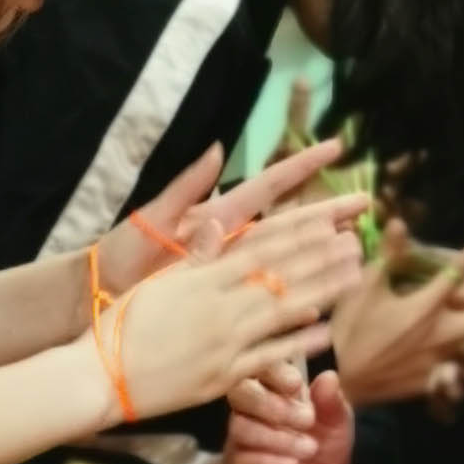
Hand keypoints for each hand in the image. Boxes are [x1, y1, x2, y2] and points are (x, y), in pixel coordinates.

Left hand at [100, 138, 353, 291]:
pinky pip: (264, 313)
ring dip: (319, 263)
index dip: (302, 168)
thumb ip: (187, 188)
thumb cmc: (121, 256)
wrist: (97, 300)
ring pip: (285, 270)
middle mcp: (231, 248)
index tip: (336, 147)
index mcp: (218, 220)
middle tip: (366, 206)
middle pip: (290, 228)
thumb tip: (219, 150)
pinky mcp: (222, 311)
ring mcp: (229, 280)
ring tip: (355, 256)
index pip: (270, 187)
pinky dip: (290, 315)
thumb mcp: (152, 218)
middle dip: (327, 216)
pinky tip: (317, 316)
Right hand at [105, 200, 369, 426]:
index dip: (297, 235)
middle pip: (281, 277)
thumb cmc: (120, 326)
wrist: (99, 378)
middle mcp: (219, 308)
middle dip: (321, 258)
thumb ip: (193, 257)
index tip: (327, 221)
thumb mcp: (157, 284)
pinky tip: (326, 331)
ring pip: (283, 312)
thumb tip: (218, 221)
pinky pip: (269, 359)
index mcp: (203, 279)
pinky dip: (298, 345)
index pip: (260, 250)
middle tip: (356, 243)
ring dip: (322, 292)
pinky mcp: (223, 377)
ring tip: (353, 276)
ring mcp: (224, 344)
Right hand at [221, 368, 360, 463]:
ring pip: (240, 427)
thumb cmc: (328, 448)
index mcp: (275, 390)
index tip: (296, 384)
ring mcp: (241, 438)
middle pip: (240, 393)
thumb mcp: (338, 424)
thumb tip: (329, 376)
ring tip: (309, 449)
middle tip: (308, 420)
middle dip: (272, 404)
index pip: (262, 369)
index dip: (274, 373)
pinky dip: (268, 461)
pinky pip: (241, 459)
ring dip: (276, 437)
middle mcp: (251, 410)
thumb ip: (332, 402)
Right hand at [328, 223, 463, 408]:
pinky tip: (417, 348)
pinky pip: (448, 365)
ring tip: (433, 321)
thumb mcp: (364, 288)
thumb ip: (387, 256)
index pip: (460, 270)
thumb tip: (400, 224)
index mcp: (425, 307)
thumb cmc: (349, 331)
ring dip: (458, 327)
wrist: (339, 382)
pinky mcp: (428, 382)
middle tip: (451, 298)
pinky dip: (441, 354)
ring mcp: (437, 362)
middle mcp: (439, 335)